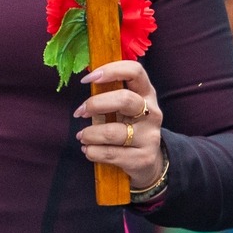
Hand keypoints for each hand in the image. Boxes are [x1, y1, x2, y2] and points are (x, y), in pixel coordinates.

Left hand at [73, 58, 163, 187]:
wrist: (148, 162)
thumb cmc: (129, 128)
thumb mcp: (125, 109)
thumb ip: (110, 94)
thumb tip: (86, 81)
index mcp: (147, 94)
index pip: (135, 71)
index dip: (110, 70)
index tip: (87, 79)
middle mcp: (152, 113)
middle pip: (124, 99)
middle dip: (95, 104)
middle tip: (80, 112)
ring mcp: (150, 137)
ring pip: (113, 132)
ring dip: (90, 134)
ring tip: (82, 136)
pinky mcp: (143, 158)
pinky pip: (111, 153)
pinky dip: (93, 151)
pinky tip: (88, 150)